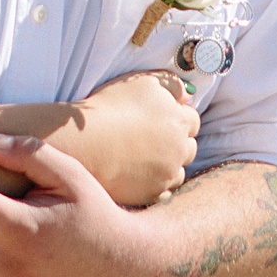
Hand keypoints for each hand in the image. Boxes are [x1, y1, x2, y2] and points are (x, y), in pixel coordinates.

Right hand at [75, 70, 199, 206]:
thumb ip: (172, 85)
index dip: (177, 118)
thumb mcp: (143, 83)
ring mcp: (167, 174)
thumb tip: (188, 95)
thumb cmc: (110, 108)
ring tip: (143, 159)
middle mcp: (179, 149)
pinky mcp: (153, 193)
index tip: (160, 119)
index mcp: (179, 121)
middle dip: (176, 143)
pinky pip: (164, 192)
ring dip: (168, 166)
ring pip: (178, 172)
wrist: (85, 143)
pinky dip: (156, 185)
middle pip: (189, 147)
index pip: (192, 120)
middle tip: (152, 139)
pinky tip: (139, 176)